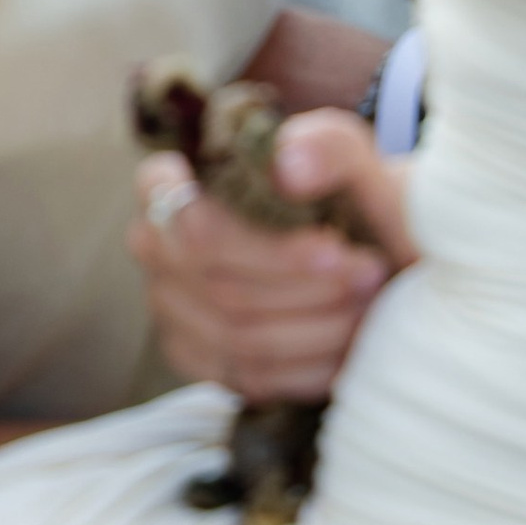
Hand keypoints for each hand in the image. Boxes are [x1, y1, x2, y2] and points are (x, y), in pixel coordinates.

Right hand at [130, 110, 414, 401]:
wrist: (366, 250)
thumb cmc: (348, 197)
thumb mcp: (352, 159)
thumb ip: (328, 146)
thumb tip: (287, 169)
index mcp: (168, 183)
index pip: (186, 223)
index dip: (261, 248)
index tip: (334, 247)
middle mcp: (155, 247)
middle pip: (221, 287)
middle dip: (305, 288)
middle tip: (370, 275)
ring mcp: (171, 309)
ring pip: (237, 337)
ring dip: (315, 328)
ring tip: (366, 304)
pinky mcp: (199, 359)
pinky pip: (248, 378)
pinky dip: (307, 367)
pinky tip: (348, 346)